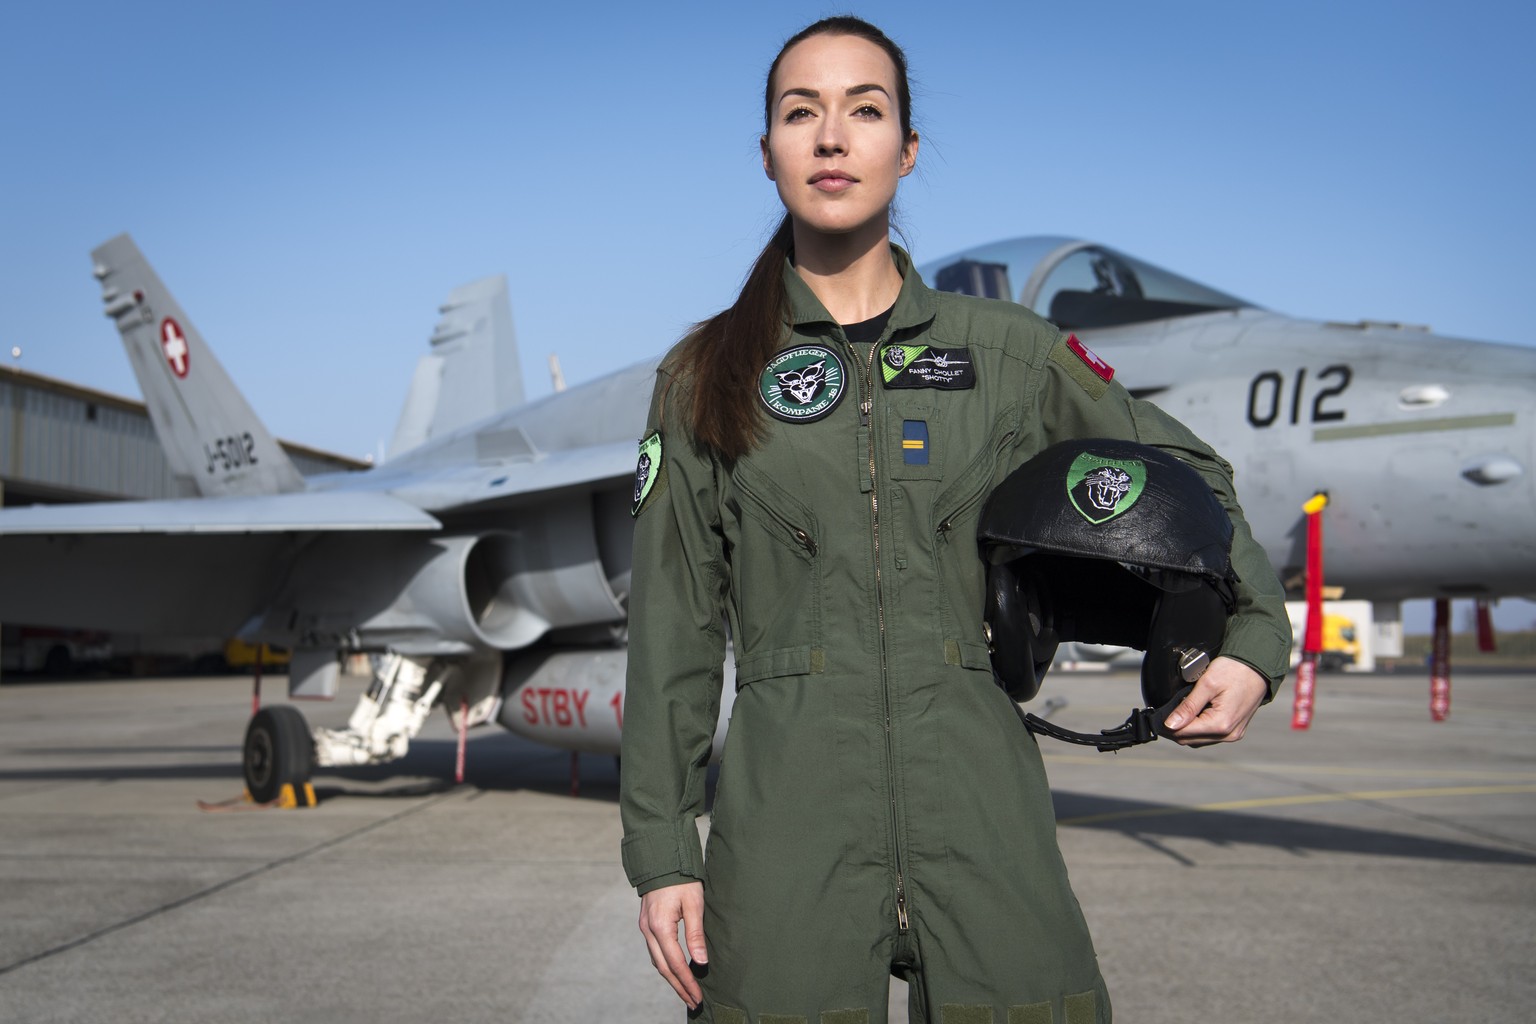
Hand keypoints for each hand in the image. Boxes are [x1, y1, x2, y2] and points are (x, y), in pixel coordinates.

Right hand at [638, 880, 706, 1008]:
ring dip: (671, 978)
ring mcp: (645, 928)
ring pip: (657, 961)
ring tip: (686, 991)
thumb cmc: (682, 879)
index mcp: (660, 927)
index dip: (687, 982)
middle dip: (678, 987)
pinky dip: (665, 965)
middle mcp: (649, 931)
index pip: (676, 963)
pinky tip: (675, 971)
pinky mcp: (646, 924)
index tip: (698, 996)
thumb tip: (701, 962)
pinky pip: (655, 951)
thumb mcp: (694, 904)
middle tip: (693, 1002)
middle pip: (663, 968)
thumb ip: (696, 934)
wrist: (661, 859)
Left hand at [1159, 656, 1267, 746]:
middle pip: (1190, 740)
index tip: (1156, 716)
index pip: (1184, 734)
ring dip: (1186, 729)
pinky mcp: (1234, 730)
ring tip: (1180, 710)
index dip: (1167, 726)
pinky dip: (1198, 728)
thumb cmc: (1235, 670)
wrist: (1258, 666)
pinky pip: (1209, 736)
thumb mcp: (1207, 684)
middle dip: (1175, 728)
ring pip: (1198, 740)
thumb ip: (1188, 706)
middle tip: (1166, 711)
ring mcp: (1233, 734)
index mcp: (1222, 724)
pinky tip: (1194, 715)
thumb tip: (1170, 724)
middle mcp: (1228, 734)